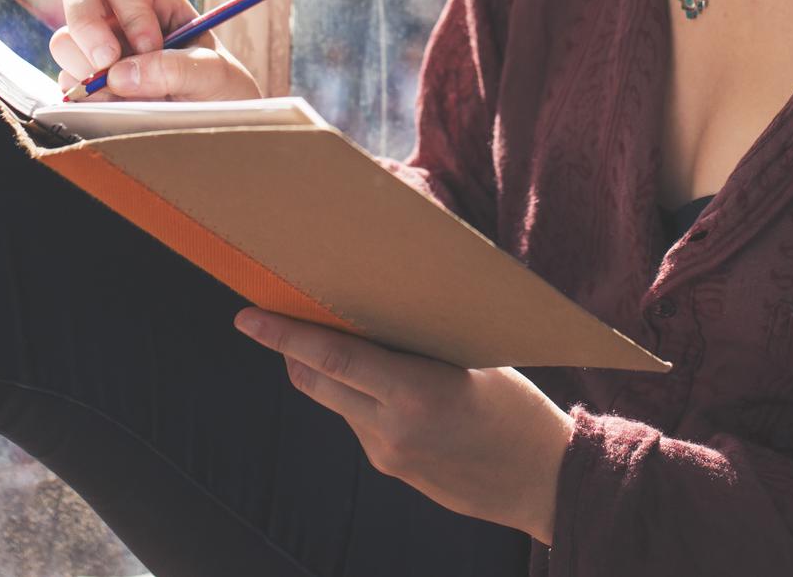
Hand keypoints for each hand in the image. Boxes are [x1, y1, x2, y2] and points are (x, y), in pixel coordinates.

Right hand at [49, 0, 262, 101]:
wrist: (212, 130)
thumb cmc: (219, 90)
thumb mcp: (214, 74)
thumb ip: (175, 69)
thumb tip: (119, 76)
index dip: (130, 9)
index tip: (149, 45)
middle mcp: (120, 16)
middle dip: (88, 27)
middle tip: (107, 64)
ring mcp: (97, 48)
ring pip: (64, 40)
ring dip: (86, 68)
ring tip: (125, 94)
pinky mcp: (85, 83)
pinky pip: (65, 82)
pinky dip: (85, 97)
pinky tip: (118, 108)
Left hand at [232, 310, 572, 544]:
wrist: (544, 482)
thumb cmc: (518, 409)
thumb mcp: (472, 361)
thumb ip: (416, 345)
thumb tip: (371, 311)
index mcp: (416, 394)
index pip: (332, 357)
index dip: (284, 334)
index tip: (248, 316)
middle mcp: (391, 429)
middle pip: (315, 380)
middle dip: (290, 348)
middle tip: (279, 314)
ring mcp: (387, 455)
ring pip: (334, 401)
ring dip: (327, 371)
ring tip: (345, 338)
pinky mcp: (392, 469)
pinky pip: (358, 423)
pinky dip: (357, 396)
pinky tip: (385, 382)